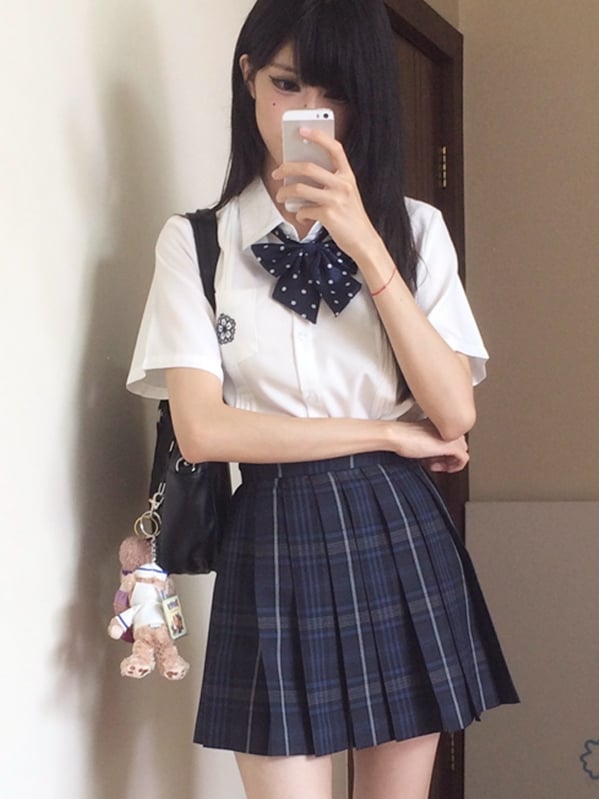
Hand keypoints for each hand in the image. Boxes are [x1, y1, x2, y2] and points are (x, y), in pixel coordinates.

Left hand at [272, 127, 379, 260]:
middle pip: (308, 167)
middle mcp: (343, 185)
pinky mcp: (328, 215)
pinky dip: (299, 214)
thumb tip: (302, 176)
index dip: (319, 137)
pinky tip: (301, 216)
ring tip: (281, 197)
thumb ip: (330, 182)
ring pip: (300, 189)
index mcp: (348, 176)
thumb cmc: (351, 218)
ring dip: (285, 193)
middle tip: (277, 173)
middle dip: (287, 168)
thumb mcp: (346, 194)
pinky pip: (304, 210)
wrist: (363, 241)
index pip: (335, 148)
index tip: (303, 130)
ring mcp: (335, 200)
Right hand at [394, 420, 469, 472]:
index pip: (452, 437)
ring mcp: (451, 436)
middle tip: (434, 462)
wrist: (397, 435)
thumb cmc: (402, 436)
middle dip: (447, 456)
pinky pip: (464, 459)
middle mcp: (448, 427)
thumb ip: (432, 443)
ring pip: (462, 451)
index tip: (432, 457)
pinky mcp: (452, 446)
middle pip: (459, 444)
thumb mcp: (421, 438)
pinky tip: (443, 468)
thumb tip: (435, 456)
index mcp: (441, 423)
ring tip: (435, 465)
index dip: (443, 450)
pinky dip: (456, 466)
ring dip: (450, 461)